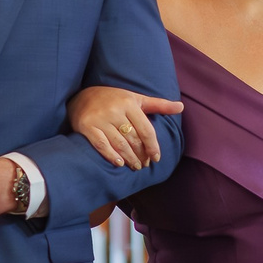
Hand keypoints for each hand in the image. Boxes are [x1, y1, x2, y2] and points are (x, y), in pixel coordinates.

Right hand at [67, 85, 183, 168]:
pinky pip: (101, 145)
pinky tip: (119, 164)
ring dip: (129, 158)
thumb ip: (158, 105)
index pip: (146, 129)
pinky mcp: (87, 126)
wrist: (81, 96)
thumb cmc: (113, 99)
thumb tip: (181, 107)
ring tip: (135, 166)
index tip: (156, 158)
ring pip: (119, 144)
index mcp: (129, 103)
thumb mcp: (136, 98)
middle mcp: (115, 110)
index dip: (153, 146)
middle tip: (145, 164)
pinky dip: (111, 156)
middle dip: (141, 154)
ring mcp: (100, 119)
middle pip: (133, 139)